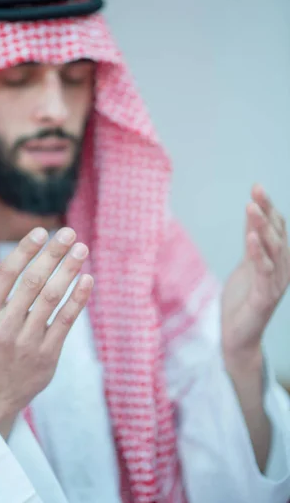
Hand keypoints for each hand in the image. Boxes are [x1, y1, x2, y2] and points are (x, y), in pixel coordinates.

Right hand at [0, 227, 92, 435]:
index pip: (5, 274)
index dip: (24, 250)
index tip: (41, 231)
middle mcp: (4, 328)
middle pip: (32, 282)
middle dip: (52, 254)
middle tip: (69, 233)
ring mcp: (27, 342)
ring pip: (51, 299)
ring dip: (69, 271)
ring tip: (81, 250)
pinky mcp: (47, 355)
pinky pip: (65, 321)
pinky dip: (78, 299)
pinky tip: (88, 280)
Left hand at [222, 184, 289, 369]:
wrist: (238, 335)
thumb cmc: (244, 298)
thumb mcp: (247, 262)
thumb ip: (251, 239)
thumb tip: (252, 210)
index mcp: (280, 260)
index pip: (277, 228)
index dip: (268, 207)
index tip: (256, 187)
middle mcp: (283, 270)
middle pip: (276, 235)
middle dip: (266, 211)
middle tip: (256, 191)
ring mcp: (275, 284)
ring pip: (271, 250)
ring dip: (261, 227)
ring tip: (250, 207)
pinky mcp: (264, 297)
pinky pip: (262, 271)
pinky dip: (257, 253)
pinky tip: (250, 238)